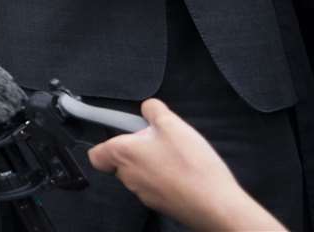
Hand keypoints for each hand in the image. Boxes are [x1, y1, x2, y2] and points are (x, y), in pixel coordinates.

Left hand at [89, 99, 281, 230]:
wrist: (216, 205)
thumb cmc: (190, 164)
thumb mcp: (172, 124)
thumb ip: (154, 110)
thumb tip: (147, 107)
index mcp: (123, 155)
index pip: (97, 155)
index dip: (106, 145)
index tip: (126, 137)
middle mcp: (128, 178)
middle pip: (121, 163)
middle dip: (137, 152)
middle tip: (159, 142)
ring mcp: (144, 196)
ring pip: (140, 176)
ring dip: (153, 166)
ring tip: (177, 158)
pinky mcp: (162, 207)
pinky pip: (157, 189)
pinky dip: (166, 181)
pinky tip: (186, 174)